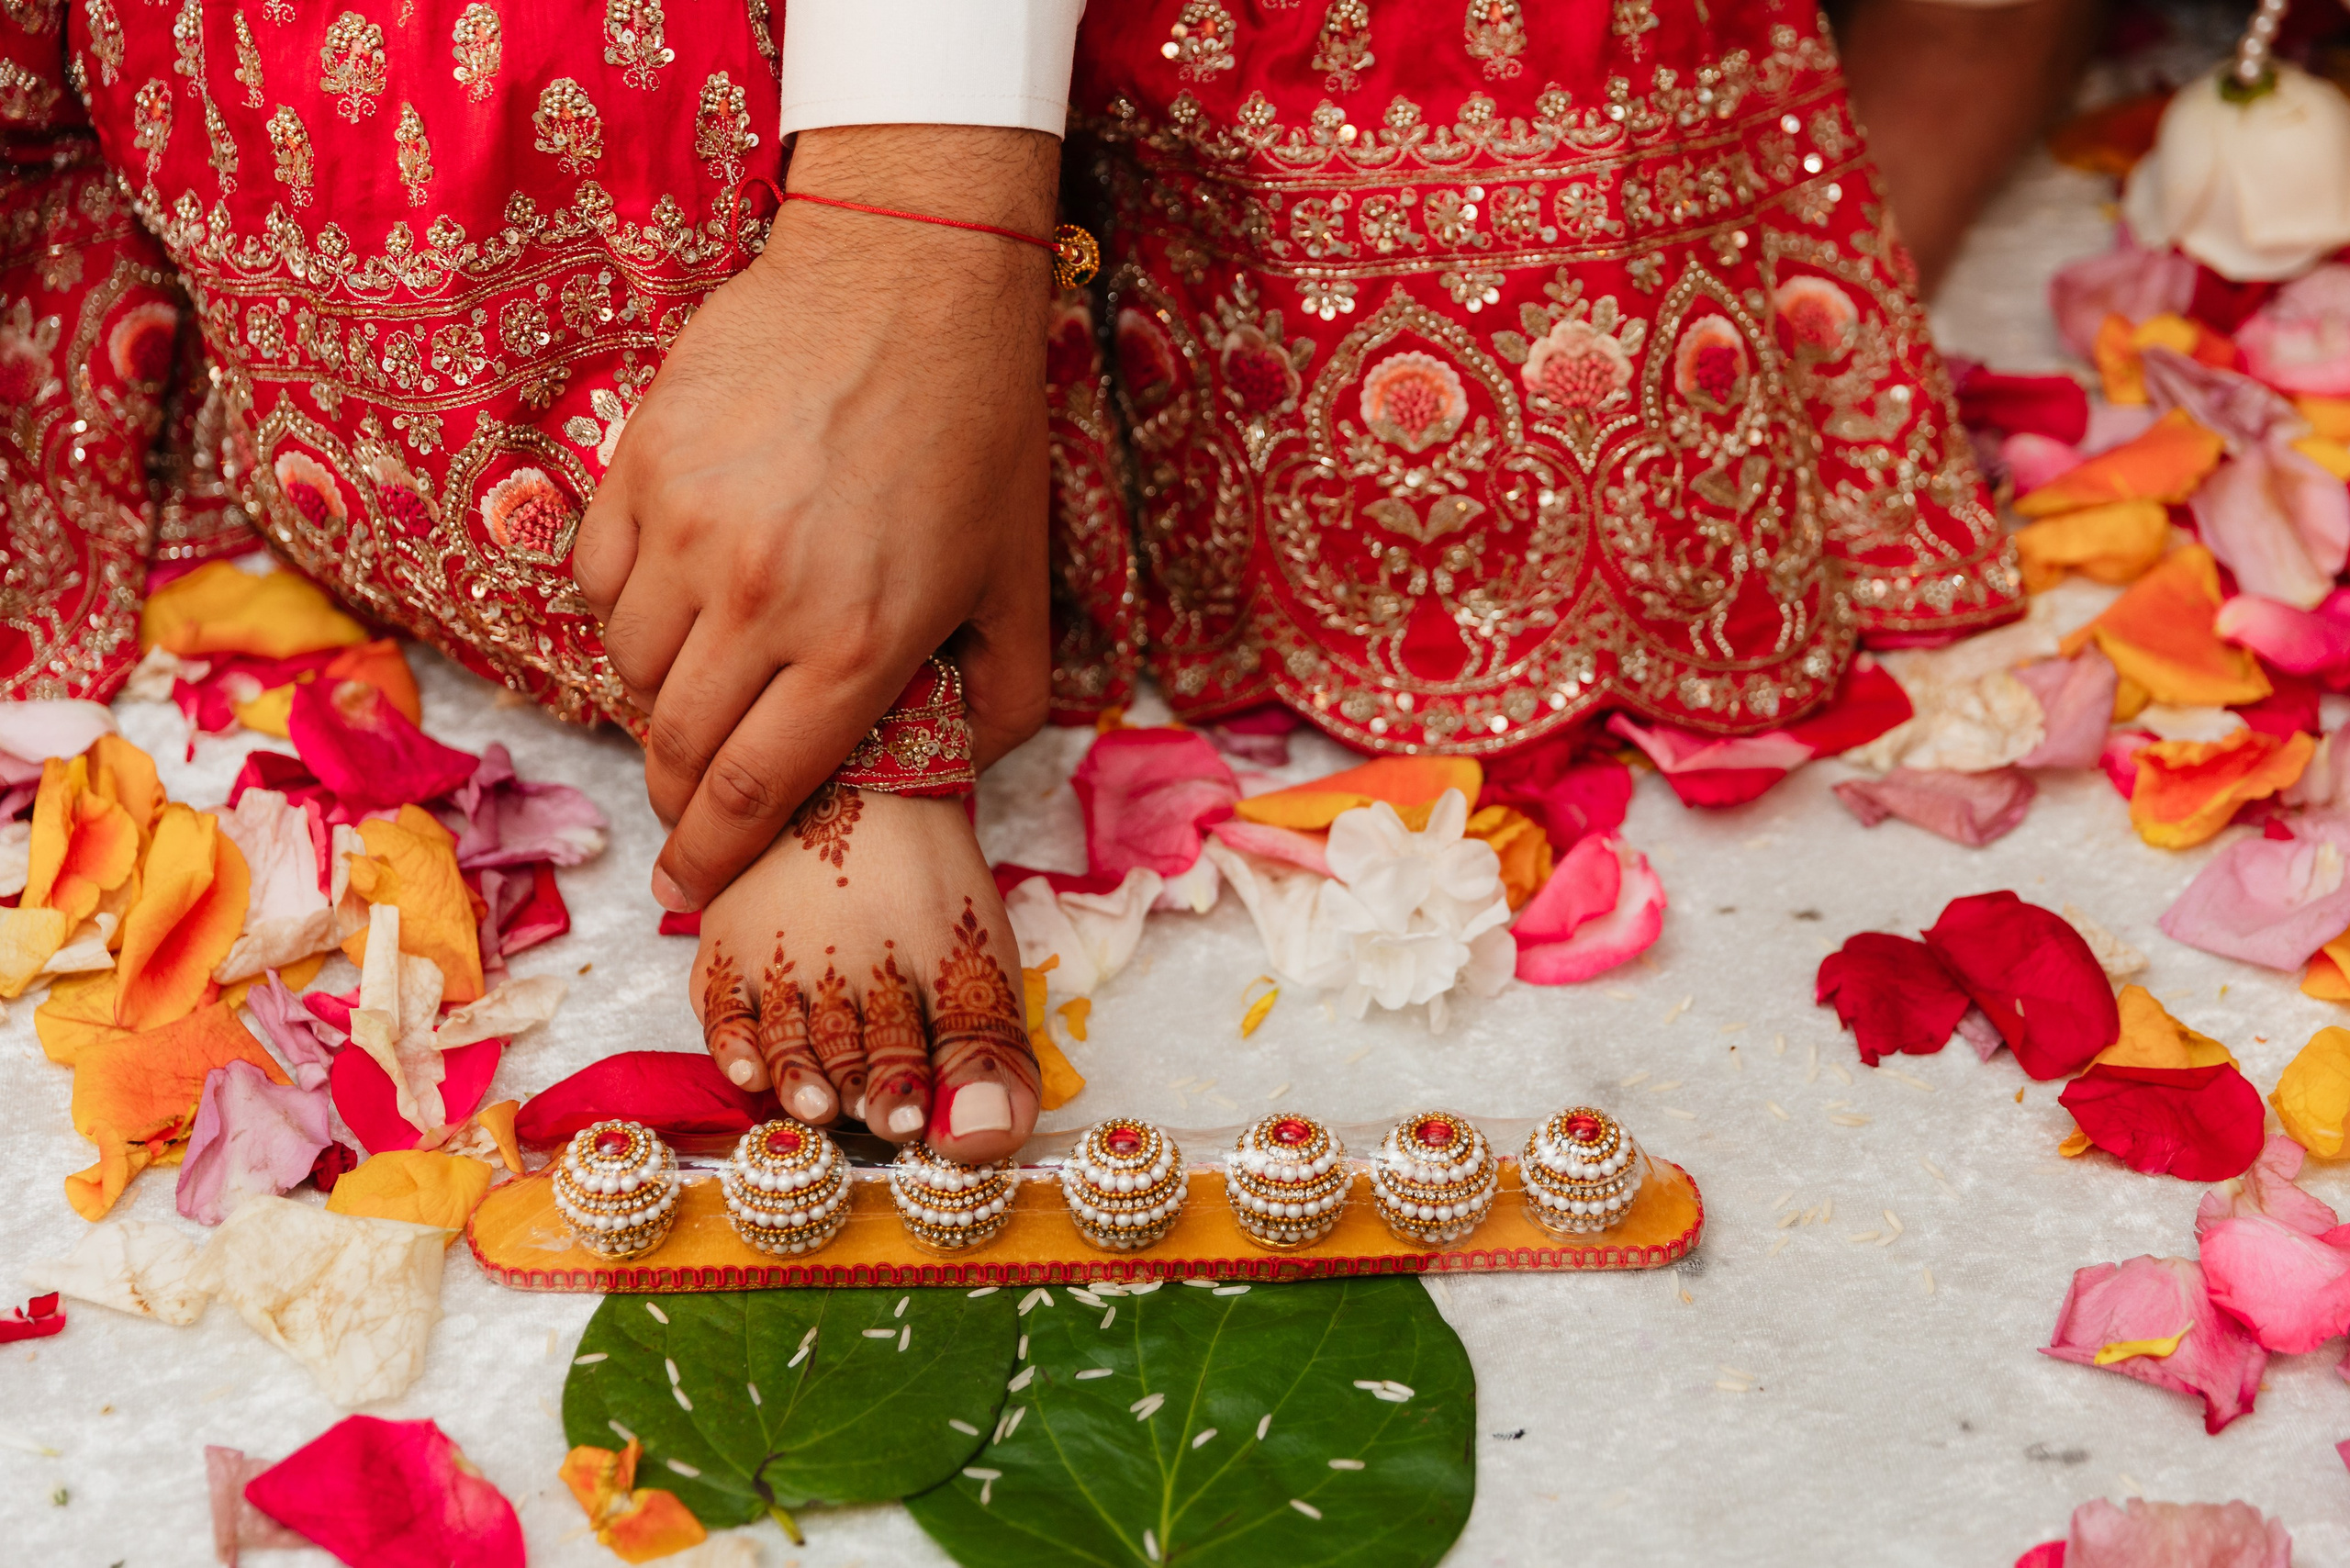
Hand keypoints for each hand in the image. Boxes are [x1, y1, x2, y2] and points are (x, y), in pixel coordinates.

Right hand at [574, 125, 1056, 911]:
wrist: (910, 274)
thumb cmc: (976, 429)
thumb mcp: (1019, 579)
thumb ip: (999, 697)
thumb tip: (958, 771)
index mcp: (858, 645)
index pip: (755, 792)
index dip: (713, 855)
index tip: (688, 888)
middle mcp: (761, 600)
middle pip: (678, 745)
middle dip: (678, 795)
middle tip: (689, 804)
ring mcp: (688, 529)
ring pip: (630, 667)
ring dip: (659, 698)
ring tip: (703, 684)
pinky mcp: (640, 463)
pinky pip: (597, 581)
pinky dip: (624, 612)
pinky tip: (673, 600)